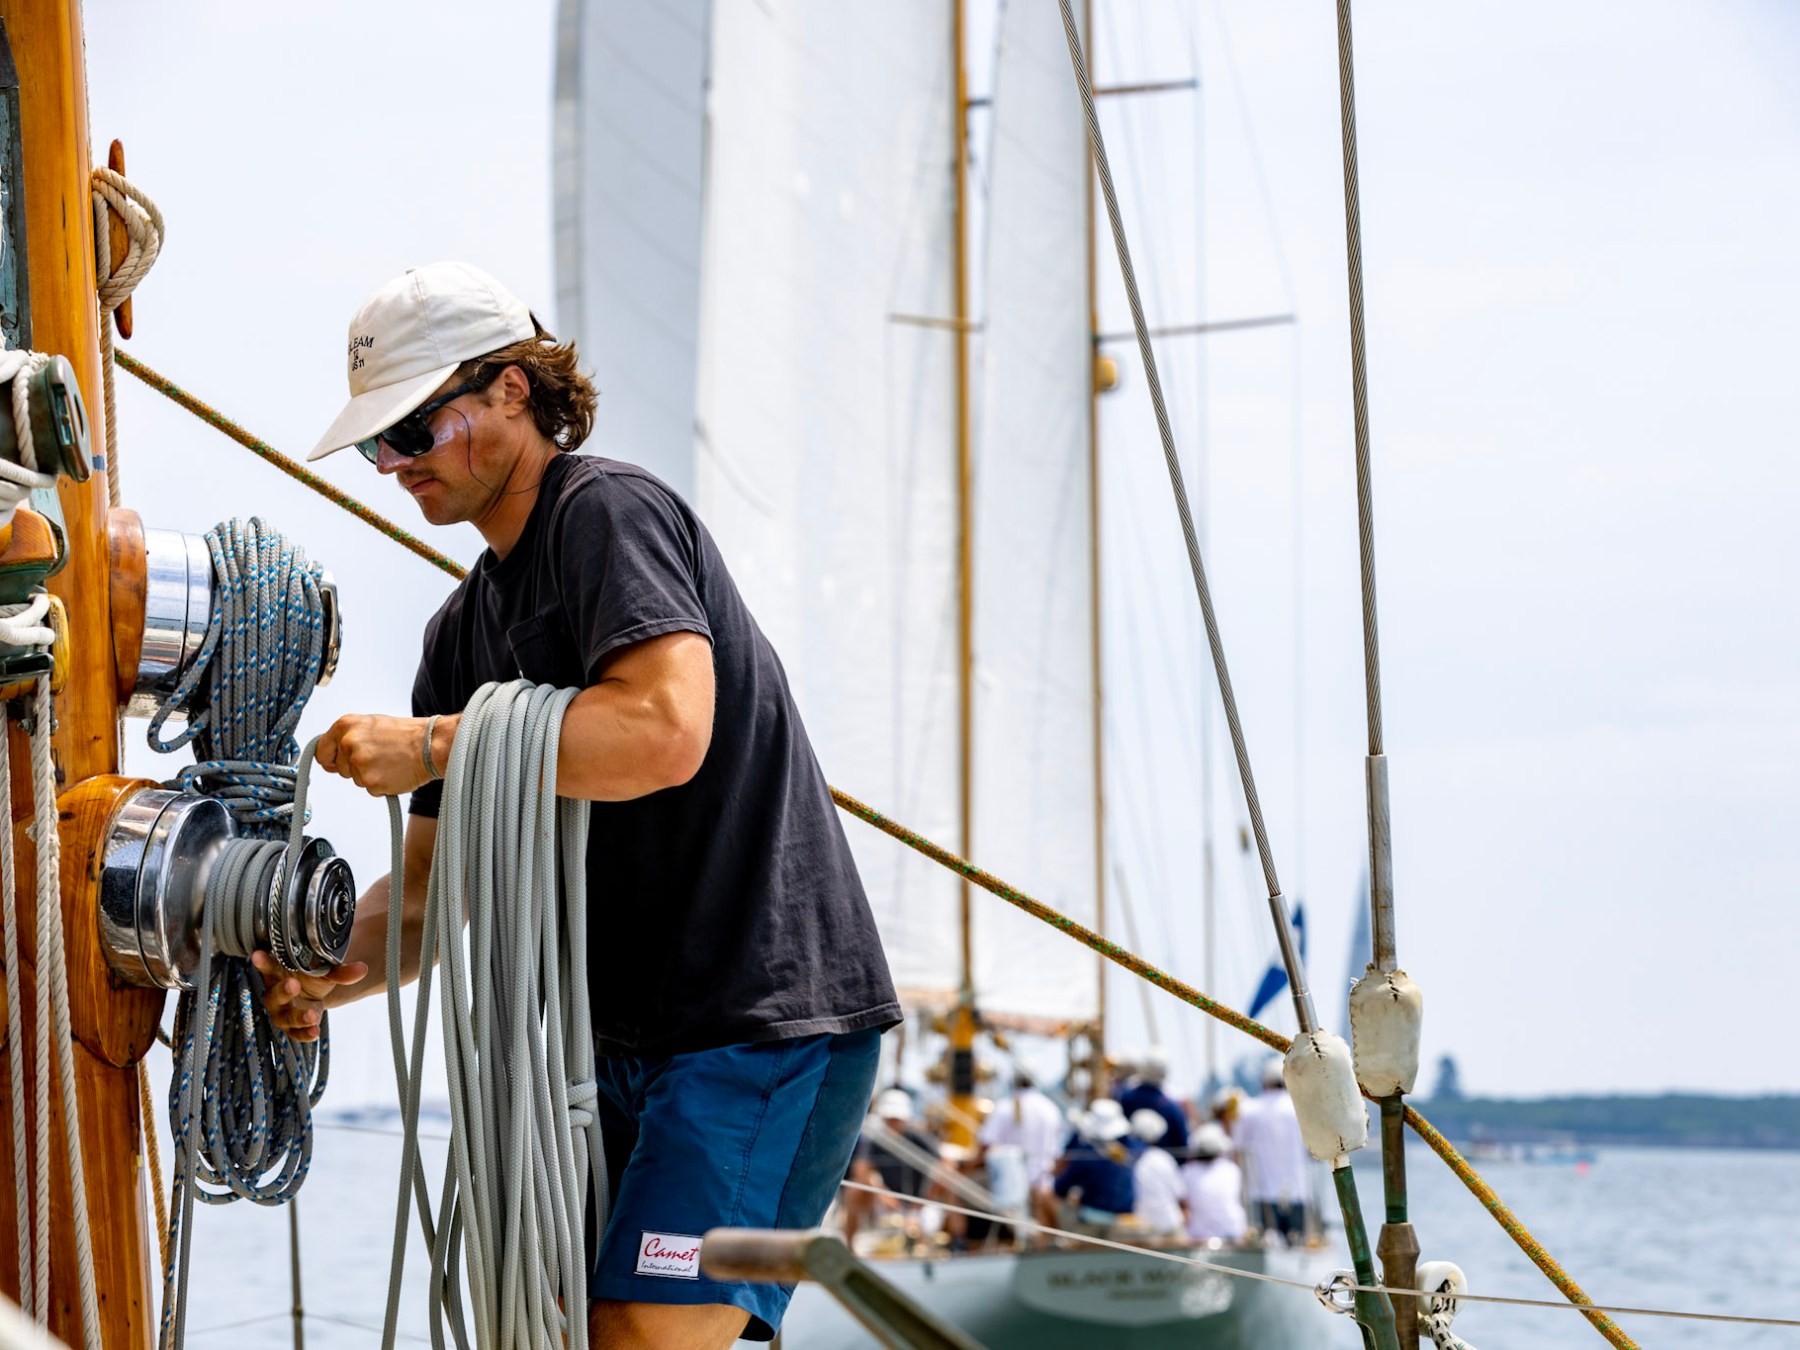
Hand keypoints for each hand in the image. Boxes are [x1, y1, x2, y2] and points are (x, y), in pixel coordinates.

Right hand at [251, 950, 368, 1041]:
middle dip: (283, 991)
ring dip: (298, 1016)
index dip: (263, 961)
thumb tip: (362, 969)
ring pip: (285, 1017)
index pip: (268, 966)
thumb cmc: (311, 975)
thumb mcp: (325, 970)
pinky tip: (315, 1032)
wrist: (314, 993)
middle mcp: (275, 992)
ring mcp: (282, 1012)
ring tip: (312, 1015)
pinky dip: (305, 1034)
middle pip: (274, 994)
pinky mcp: (291, 1026)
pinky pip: (295, 1033)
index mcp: (277, 972)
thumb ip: (341, 971)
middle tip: (293, 985)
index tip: (258, 954)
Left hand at [315, 713, 454, 795]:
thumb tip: (328, 761)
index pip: (321, 750)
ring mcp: (359, 763)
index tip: (338, 762)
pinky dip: (381, 784)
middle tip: (379, 756)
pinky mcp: (370, 782)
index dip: (331, 759)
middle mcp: (348, 743)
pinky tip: (394, 771)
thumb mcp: (370, 725)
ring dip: (370, 775)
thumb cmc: (405, 735)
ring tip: (389, 761)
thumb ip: (346, 739)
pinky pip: (369, 789)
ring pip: (355, 779)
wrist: (431, 745)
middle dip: (356, 767)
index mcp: (346, 725)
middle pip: (340, 768)